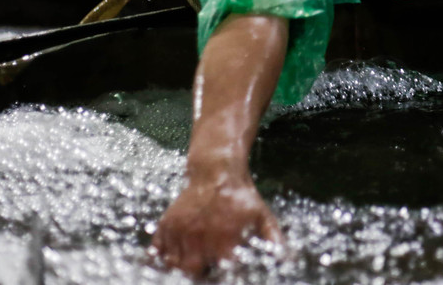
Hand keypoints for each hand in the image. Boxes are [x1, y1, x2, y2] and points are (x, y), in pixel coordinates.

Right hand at [152, 171, 283, 276]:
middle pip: (191, 274)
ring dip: (181, 271)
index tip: (227, 272)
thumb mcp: (262, 217)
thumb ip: (273, 241)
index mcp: (224, 241)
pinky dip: (161, 261)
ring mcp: (180, 232)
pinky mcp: (166, 226)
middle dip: (200, 276)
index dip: (223, 275)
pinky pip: (155, 253)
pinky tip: (174, 261)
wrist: (216, 170)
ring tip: (195, 266)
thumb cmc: (241, 198)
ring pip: (172, 267)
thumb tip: (287, 260)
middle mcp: (199, 238)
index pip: (222, 273)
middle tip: (207, 272)